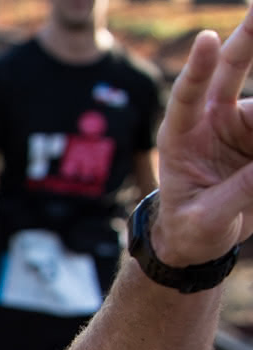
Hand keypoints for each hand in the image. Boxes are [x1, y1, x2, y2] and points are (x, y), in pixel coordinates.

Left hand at [151, 6, 252, 265]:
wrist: (198, 239)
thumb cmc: (189, 229)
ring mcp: (240, 123)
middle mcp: (210, 120)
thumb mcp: (207, 218)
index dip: (198, 68)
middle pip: (233, 70)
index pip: (187, 96)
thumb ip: (238, 191)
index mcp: (179, 137)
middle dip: (249, 35)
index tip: (206, 39)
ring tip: (251, 159)